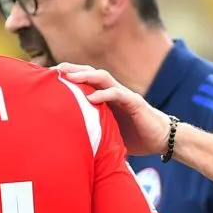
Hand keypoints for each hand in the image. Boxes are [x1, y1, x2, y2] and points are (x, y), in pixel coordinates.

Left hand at [56, 62, 171, 155]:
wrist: (162, 140)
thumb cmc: (135, 138)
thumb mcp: (108, 134)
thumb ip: (93, 130)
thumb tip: (70, 142)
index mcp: (106, 98)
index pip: (86, 82)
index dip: (69, 77)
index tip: (50, 77)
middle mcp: (114, 92)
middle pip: (91, 74)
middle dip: (73, 69)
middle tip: (54, 69)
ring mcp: (125, 95)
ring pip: (103, 78)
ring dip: (86, 76)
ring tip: (69, 78)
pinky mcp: (135, 103)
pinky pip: (118, 94)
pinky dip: (104, 94)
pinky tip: (91, 98)